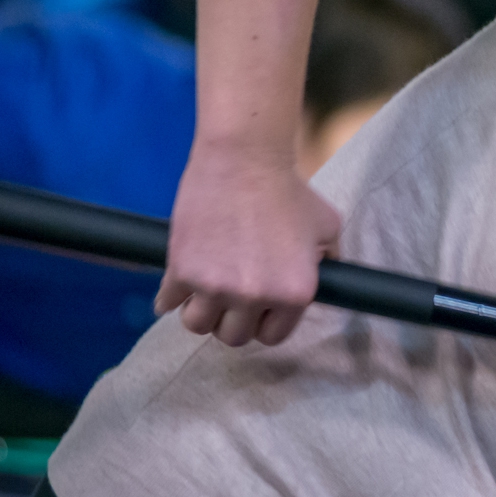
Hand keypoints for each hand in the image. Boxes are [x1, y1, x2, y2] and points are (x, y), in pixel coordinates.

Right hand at [155, 140, 340, 346]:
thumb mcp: (327, 228)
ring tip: (204, 295)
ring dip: (201, 313)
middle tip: (230, 300)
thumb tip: (327, 279)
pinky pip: (167, 303)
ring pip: (198, 326)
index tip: (257, 309)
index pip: (274, 336)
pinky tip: (174, 291)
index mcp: (294, 294)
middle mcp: (255, 297)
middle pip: (234, 336)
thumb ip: (328, 261)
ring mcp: (215, 287)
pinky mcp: (181, 271)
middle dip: (232, 320)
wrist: (244, 160)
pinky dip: (169, 299)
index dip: (265, 322)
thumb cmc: (289, 190)